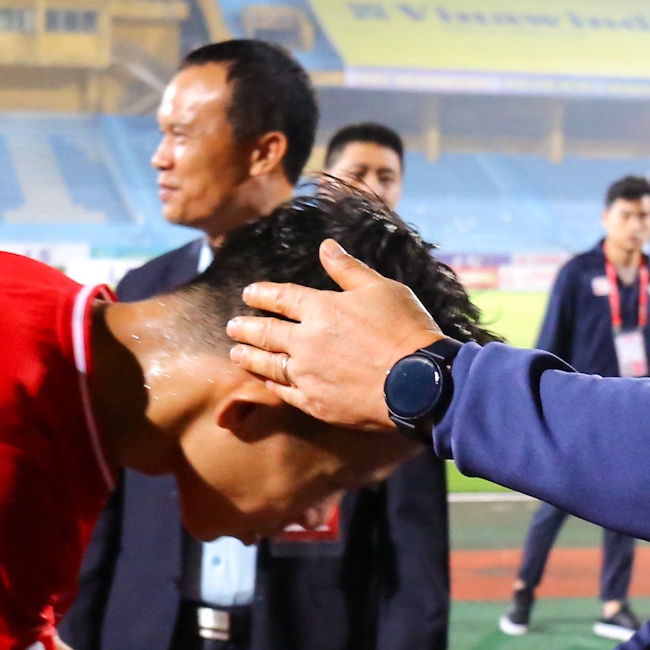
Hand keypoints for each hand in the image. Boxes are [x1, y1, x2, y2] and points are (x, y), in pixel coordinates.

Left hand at [227, 239, 442, 431]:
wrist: (418, 384)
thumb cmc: (406, 331)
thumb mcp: (381, 289)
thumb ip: (348, 269)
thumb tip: (326, 246)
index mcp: (321, 308)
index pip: (281, 297)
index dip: (262, 294)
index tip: (248, 294)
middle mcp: (306, 341)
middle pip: (265, 332)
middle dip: (245, 327)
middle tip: (232, 326)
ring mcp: (307, 374)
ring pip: (268, 364)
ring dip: (249, 357)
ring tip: (236, 353)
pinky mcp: (316, 403)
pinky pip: (284, 393)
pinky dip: (271, 385)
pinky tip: (265, 382)